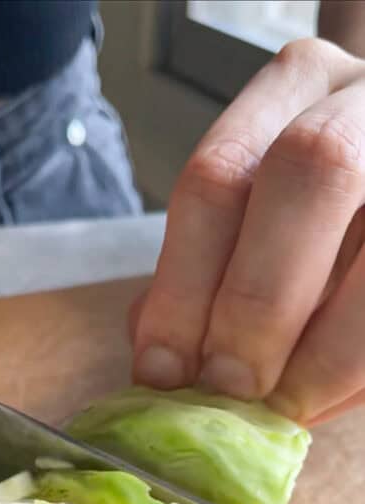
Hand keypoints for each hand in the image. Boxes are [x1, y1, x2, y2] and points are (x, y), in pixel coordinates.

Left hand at [132, 39, 364, 424]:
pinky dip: (357, 373)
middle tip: (230, 389)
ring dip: (323, 353)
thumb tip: (163, 364)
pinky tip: (324, 397)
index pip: (220, 176)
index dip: (184, 287)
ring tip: (283, 408)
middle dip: (258, 303)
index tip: (164, 372)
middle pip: (309, 175)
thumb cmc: (316, 213)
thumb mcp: (254, 216)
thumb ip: (203, 273)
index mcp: (297, 90)